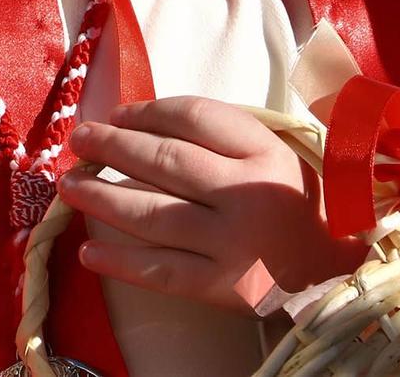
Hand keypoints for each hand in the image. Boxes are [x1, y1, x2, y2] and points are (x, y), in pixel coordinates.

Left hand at [58, 96, 365, 312]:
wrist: (329, 271)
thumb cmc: (289, 202)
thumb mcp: (270, 153)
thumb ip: (218, 136)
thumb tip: (138, 124)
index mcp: (263, 152)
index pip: (192, 117)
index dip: (146, 112)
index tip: (118, 115)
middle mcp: (246, 194)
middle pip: (165, 162)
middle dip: (112, 147)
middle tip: (79, 140)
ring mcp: (232, 244)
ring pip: (153, 215)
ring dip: (103, 199)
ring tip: (70, 188)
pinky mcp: (221, 287)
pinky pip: (160, 271)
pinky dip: (120, 262)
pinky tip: (89, 252)